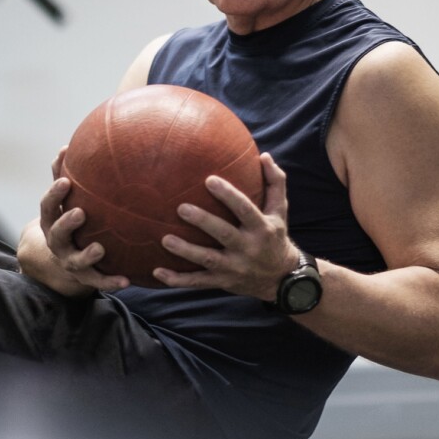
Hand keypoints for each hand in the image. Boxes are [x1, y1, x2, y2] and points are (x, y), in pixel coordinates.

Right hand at [23, 146, 130, 294]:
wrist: (65, 261)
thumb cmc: (69, 221)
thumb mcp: (64, 203)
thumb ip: (63, 177)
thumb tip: (65, 147)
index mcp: (51, 222)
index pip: (47, 206)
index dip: (54, 195)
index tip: (66, 181)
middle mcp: (58, 243)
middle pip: (56, 234)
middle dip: (66, 223)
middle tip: (80, 213)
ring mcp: (70, 262)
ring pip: (75, 261)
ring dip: (87, 255)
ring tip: (99, 249)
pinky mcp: (86, 278)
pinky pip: (98, 282)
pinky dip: (111, 282)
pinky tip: (127, 281)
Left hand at [154, 153, 301, 299]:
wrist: (280, 278)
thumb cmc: (275, 236)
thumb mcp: (280, 211)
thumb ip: (275, 183)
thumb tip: (265, 156)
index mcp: (262, 228)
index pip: (245, 209)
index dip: (229, 195)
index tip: (210, 179)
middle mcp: (248, 248)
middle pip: (224, 234)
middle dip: (203, 222)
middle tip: (181, 208)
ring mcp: (234, 268)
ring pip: (208, 260)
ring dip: (186, 251)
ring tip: (164, 239)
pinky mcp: (222, 281)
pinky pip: (198, 282)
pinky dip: (178, 280)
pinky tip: (157, 272)